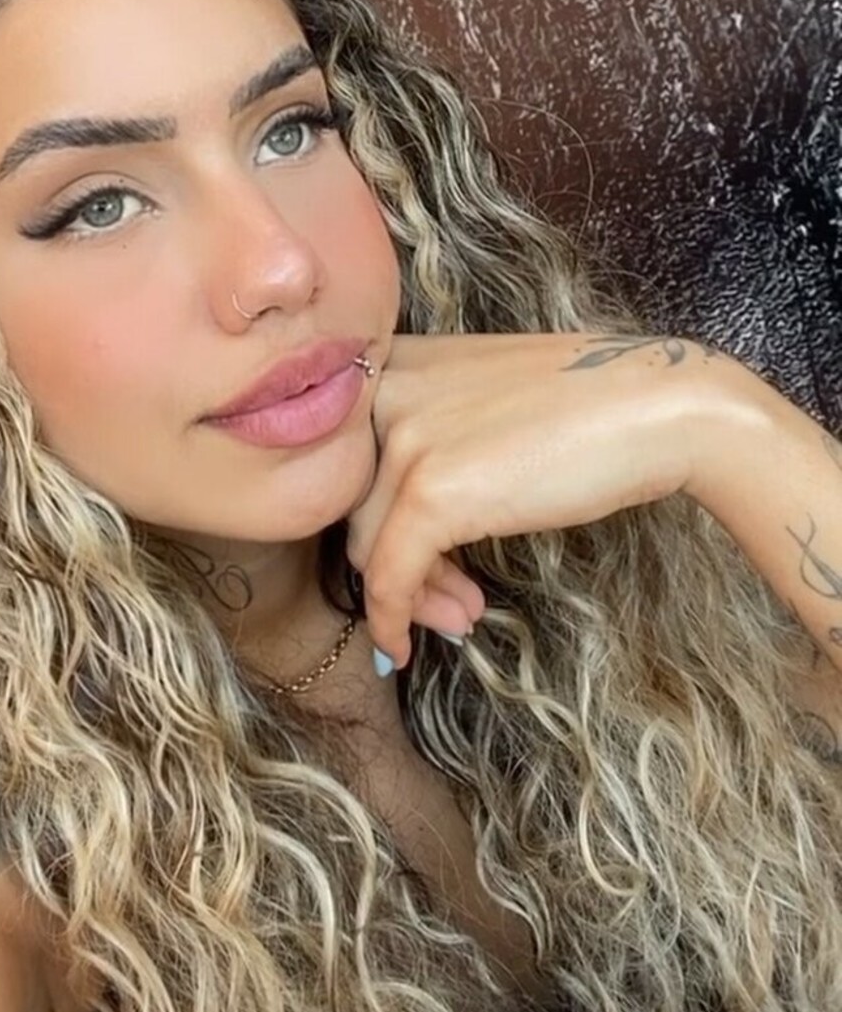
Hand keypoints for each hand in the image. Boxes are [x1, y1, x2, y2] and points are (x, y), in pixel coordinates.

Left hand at [346, 332, 753, 669]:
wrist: (662, 409)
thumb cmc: (589, 405)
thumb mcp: (484, 398)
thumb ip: (430, 432)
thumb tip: (398, 516)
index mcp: (397, 362)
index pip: (348, 456)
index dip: (373, 512)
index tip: (407, 552)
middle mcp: (387, 392)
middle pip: (352, 502)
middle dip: (392, 559)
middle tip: (444, 598)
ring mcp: (406, 439)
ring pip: (367, 544)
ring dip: (410, 595)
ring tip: (463, 614)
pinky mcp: (431, 492)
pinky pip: (387, 576)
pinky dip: (390, 620)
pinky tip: (403, 649)